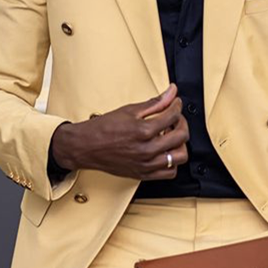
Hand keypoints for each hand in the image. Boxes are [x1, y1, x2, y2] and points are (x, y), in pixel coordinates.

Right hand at [50, 83, 188, 179]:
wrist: (85, 146)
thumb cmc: (103, 129)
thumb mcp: (129, 110)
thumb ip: (154, 103)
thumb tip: (170, 93)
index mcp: (143, 131)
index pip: (173, 115)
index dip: (177, 106)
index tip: (175, 103)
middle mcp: (147, 150)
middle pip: (181, 136)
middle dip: (182, 123)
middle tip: (175, 118)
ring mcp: (146, 164)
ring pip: (180, 156)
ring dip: (180, 144)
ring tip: (171, 136)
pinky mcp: (144, 174)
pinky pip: (170, 172)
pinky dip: (172, 162)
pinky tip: (165, 152)